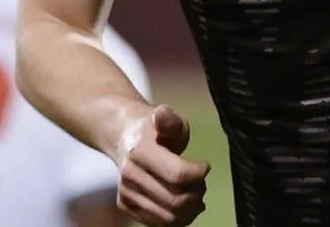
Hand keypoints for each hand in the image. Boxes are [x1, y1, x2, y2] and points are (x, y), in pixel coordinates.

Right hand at [115, 104, 209, 226]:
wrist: (124, 137)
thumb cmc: (153, 129)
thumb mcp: (165, 119)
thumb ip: (169, 120)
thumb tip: (163, 114)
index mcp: (139, 151)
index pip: (177, 175)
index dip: (198, 174)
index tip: (205, 166)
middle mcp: (129, 175)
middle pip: (176, 200)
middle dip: (197, 193)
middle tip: (202, 183)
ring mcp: (126, 193)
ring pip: (169, 217)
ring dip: (190, 209)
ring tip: (196, 194)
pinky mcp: (126, 206)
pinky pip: (159, 223)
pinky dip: (178, 219)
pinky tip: (185, 205)